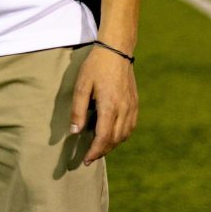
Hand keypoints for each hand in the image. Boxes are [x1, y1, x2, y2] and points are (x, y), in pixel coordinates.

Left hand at [70, 46, 137, 164]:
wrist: (116, 51)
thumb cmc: (96, 67)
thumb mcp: (82, 86)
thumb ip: (78, 110)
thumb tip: (75, 132)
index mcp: (109, 106)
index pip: (103, 137)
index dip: (95, 151)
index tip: (86, 160)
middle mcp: (123, 109)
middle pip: (114, 139)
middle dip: (102, 151)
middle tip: (90, 158)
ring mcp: (132, 107)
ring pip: (124, 135)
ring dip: (112, 145)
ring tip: (99, 149)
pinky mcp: (135, 103)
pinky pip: (131, 126)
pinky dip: (122, 136)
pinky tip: (113, 136)